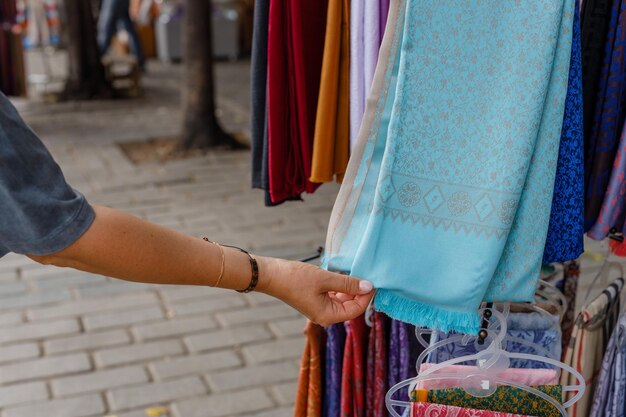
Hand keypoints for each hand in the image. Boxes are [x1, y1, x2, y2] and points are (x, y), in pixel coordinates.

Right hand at [257, 257, 373, 326]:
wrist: (271, 275)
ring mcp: (320, 308)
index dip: (367, 296)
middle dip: (359, 291)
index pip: (356, 309)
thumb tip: (369, 286)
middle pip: (351, 306)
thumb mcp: (325, 279)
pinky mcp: (316, 299)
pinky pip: (334, 295)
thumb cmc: (296, 279)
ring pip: (343, 299)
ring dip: (349, 287)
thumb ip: (348, 283)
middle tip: (366, 274)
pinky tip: (342, 274)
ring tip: (354, 272)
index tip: (374, 281)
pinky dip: (340, 286)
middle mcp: (326, 316)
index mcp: (329, 316)